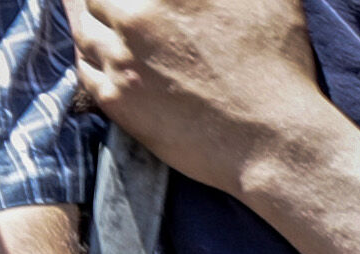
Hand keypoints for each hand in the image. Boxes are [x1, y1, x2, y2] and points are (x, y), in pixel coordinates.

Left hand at [64, 0, 340, 196]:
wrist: (266, 134)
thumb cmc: (277, 62)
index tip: (143, 4)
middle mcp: (138, 17)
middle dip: (109, 1)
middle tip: (118, 8)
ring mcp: (120, 59)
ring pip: (85, 29)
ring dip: (94, 22)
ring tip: (103, 20)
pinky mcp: (113, 97)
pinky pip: (82, 67)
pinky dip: (88, 54)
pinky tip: (99, 52)